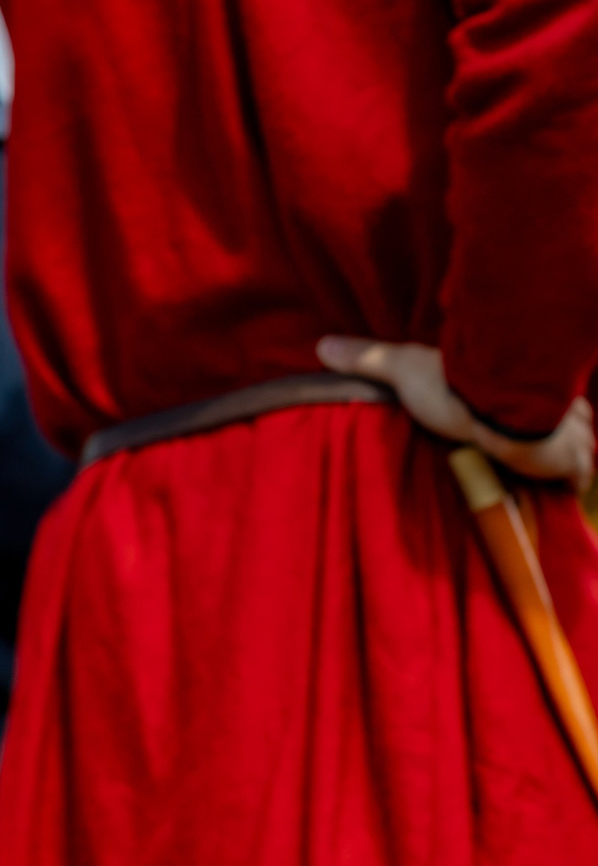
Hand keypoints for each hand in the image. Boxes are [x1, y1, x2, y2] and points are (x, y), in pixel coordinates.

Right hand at [317, 336, 594, 490]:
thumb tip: (321, 345)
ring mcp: (565, 433)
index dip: (522, 407)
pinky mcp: (570, 462)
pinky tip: (560, 492)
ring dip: (565, 457)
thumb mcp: (402, 368)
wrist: (496, 408)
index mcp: (512, 384)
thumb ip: (369, 358)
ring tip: (543, 474)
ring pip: (577, 445)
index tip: (509, 419)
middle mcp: (539, 404)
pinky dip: (571, 484)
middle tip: (529, 452)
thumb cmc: (455, 386)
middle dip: (551, 432)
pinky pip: (578, 478)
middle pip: (558, 419)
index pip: (523, 393)